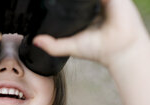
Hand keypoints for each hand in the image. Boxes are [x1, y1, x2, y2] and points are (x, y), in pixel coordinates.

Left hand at [33, 0, 149, 66]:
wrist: (119, 51)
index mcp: (86, 10)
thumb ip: (53, 45)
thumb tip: (35, 41)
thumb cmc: (98, 49)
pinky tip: (82, 1)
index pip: (72, 1)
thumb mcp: (71, 46)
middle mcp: (96, 2)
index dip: (63, 1)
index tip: (50, 1)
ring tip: (71, 3)